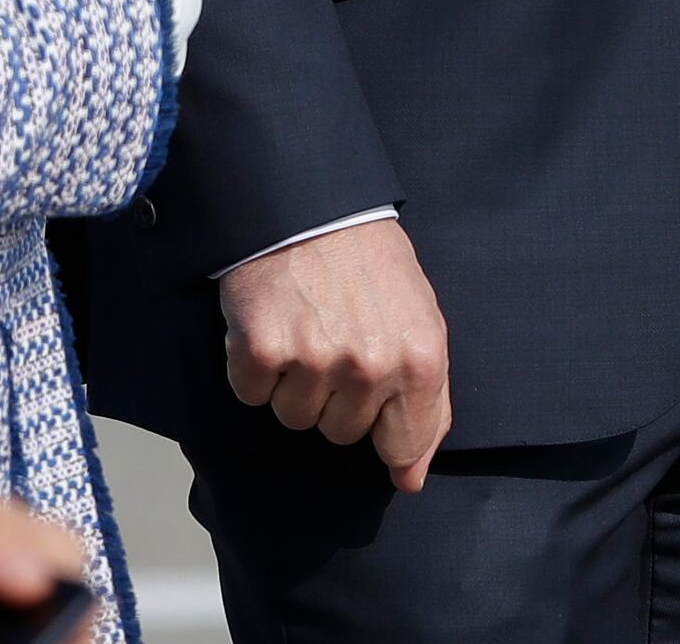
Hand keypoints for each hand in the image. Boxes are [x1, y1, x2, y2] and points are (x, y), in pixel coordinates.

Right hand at [219, 215, 451, 491]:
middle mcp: (370, 366)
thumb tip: (413, 476)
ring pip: (295, 418)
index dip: (386, 438)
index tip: (375, 417)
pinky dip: (254, 366)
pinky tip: (272, 322)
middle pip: (340, 434)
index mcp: (420, 359)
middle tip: (335, 336)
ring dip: (293, 381)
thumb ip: (428, 400)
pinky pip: (252, 394)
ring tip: (304, 324)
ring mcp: (315, 360)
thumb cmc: (369, 261)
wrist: (307, 203)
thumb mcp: (421, 318)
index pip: (404, 444)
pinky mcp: (261, 352)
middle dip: (335, 395)